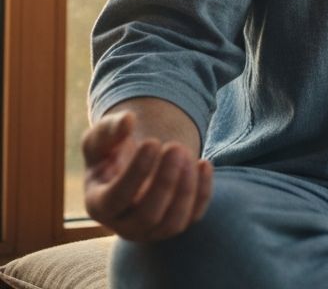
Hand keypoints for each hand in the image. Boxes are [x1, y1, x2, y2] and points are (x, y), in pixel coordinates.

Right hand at [82, 111, 213, 239]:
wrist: (133, 163)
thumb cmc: (112, 151)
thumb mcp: (101, 137)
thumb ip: (109, 128)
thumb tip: (128, 121)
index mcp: (99, 204)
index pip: (116, 199)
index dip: (136, 172)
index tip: (152, 142)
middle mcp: (124, 225)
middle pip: (147, 216)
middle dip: (165, 181)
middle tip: (176, 147)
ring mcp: (152, 229)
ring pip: (173, 223)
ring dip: (186, 188)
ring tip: (188, 154)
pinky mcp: (176, 224)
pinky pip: (194, 216)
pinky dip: (203, 192)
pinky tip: (204, 163)